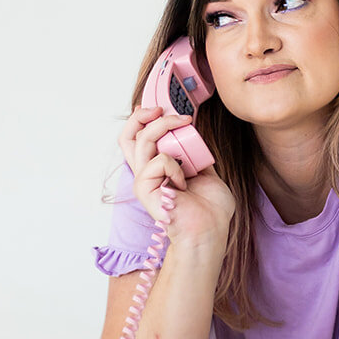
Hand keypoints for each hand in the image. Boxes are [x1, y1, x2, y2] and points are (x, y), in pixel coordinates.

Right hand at [118, 104, 234, 246]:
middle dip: (142, 115)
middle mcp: (147, 173)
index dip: (143, 119)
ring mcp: (145, 182)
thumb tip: (193, 132)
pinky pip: (158, 161)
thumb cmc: (210, 209)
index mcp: (158, 168)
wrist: (210, 231)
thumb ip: (195, 153)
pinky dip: (175, 165)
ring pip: (142, 140)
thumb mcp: (206, 170)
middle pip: (128, 137)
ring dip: (163, 126)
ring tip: (182, 124)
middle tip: (161, 109)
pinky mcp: (145, 190)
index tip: (160, 107)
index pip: (138, 139)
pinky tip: (184, 182)